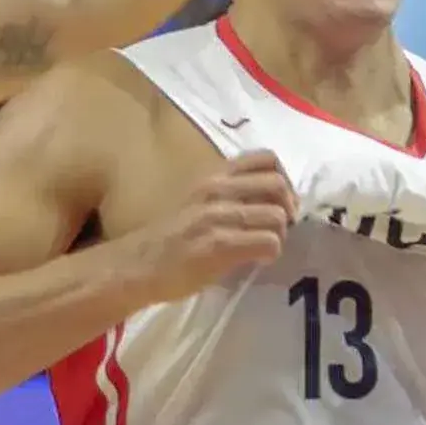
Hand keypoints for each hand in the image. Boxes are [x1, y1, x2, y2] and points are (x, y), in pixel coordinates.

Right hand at [128, 151, 296, 302]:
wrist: (137, 266)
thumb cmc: (167, 237)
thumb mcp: (196, 200)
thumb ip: (228, 193)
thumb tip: (268, 201)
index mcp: (213, 176)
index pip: (266, 158)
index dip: (284, 179)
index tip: (280, 200)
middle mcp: (217, 189)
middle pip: (277, 184)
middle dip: (289, 207)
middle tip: (281, 226)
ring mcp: (218, 217)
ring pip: (277, 216)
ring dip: (280, 234)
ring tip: (267, 245)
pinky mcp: (220, 245)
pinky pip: (268, 242)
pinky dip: (271, 252)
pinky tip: (260, 259)